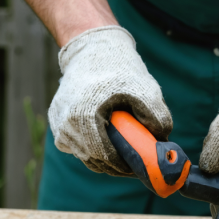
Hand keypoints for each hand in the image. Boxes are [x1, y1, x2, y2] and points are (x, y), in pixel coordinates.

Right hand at [49, 26, 171, 175]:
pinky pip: (76, 147)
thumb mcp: (143, 87)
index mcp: (83, 116)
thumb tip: (162, 139)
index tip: (140, 169)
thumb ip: (156, 114)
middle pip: (94, 160)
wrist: (92, 50)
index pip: (104, 156)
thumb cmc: (118, 68)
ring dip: (104, 160)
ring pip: (84, 156)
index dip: (123, 166)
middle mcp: (65, 124)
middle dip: (116, 166)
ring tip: (125, 156)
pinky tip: (109, 144)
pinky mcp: (56, 125)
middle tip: (135, 165)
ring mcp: (58, 126)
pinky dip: (92, 149)